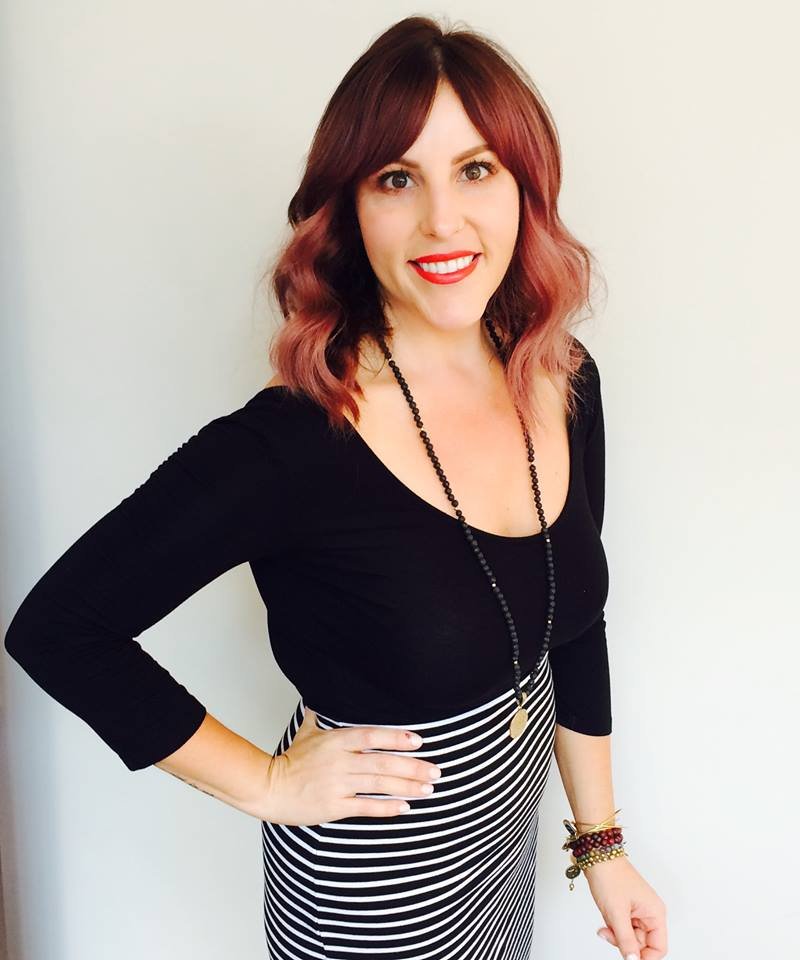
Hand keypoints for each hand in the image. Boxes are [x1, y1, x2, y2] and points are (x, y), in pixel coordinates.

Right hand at [258, 707, 442, 824]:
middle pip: (382, 762)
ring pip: (378, 784)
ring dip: (406, 786)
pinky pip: (366, 806)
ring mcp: (337, 784)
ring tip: (428, 788)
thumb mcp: (305, 732)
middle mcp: (339, 761)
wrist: (269, 788)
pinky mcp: (334, 806)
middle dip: (413, 767)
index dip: (396, 738)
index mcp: (335, 740)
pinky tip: (405, 806)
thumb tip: (321, 694)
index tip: (419, 741)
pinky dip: (387, 807)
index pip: (371, 735)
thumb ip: (319, 714)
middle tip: (436, 771)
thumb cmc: (289, 760)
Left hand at [587, 856, 667, 959]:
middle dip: (625, 943)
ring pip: (631, 937)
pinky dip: (613, 927)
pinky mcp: (626, 908)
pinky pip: (623, 928)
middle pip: (643, 944)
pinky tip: (605, 920)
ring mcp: (637, 911)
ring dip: (617, 935)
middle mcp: (649, 913)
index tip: (629, 959)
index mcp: (655, 913)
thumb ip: (626, 940)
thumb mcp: (617, 913)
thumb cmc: (610, 876)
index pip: (658, 948)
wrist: (596, 856)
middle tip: (609, 934)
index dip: (645, 957)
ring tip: (605, 925)